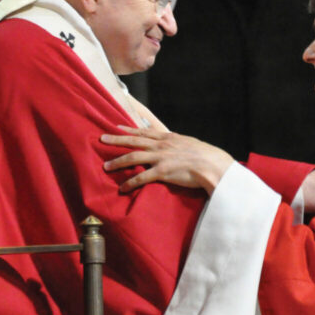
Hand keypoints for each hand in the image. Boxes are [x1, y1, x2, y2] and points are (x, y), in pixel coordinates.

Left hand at [101, 126, 233, 194]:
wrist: (213, 165)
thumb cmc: (206, 155)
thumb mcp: (189, 143)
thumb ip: (177, 144)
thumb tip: (173, 145)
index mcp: (168, 137)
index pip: (144, 131)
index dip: (129, 129)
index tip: (116, 127)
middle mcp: (162, 145)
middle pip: (134, 140)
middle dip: (116, 139)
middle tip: (101, 138)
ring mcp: (161, 158)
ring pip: (133, 157)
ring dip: (118, 162)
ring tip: (106, 166)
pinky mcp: (162, 172)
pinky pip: (142, 178)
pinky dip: (130, 183)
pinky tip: (122, 187)